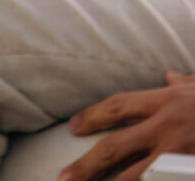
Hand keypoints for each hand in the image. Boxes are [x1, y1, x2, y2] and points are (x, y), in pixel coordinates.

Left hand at [58, 71, 194, 180]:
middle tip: (64, 177)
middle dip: (87, 164)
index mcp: (166, 101)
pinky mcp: (190, 174)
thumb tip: (169, 77)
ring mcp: (178, 156)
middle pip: (115, 147)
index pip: (118, 105)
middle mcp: (166, 127)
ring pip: (135, 176)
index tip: (73, 127)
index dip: (92, 116)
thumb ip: (182, 85)